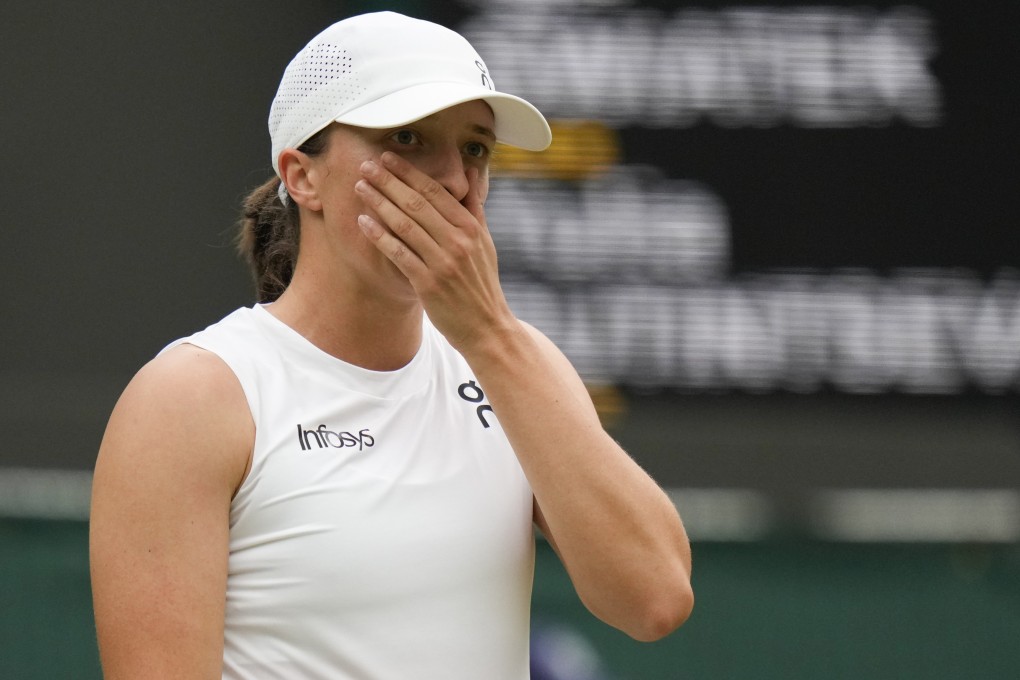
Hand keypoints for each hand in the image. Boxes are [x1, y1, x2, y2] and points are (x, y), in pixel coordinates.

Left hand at [354, 152, 516, 353]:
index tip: (389, 157)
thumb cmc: (481, 283)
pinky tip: (363, 222)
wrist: (487, 327)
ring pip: (405, 225)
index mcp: (470, 227)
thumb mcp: (485, 243)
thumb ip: (474, 207)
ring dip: (379, 203)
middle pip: (417, 203)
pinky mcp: (428, 284)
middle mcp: (457, 241)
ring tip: (360, 187)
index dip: (409, 172)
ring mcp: (443, 262)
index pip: (436, 191)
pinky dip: (380, 236)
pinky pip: (399, 254)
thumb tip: (471, 173)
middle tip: (366, 165)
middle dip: (389, 181)